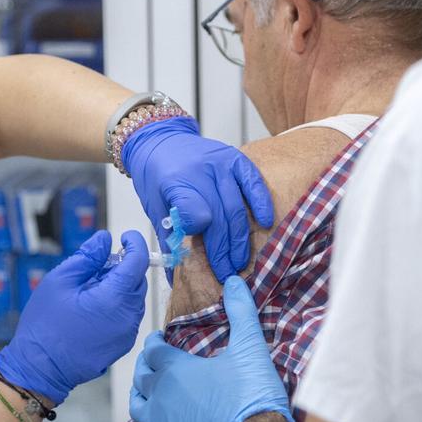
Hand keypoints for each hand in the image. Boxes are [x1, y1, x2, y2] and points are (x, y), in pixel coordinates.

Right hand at [0, 230, 148, 405]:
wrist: (39, 368)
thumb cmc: (45, 324)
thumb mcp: (60, 280)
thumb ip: (88, 257)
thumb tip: (105, 239)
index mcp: (115, 298)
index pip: (138, 261)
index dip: (135, 243)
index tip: (124, 236)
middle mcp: (129, 316)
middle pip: (137, 280)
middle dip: (123, 267)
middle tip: (95, 267)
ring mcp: (128, 333)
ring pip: (134, 298)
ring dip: (119, 287)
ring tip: (89, 290)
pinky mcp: (122, 344)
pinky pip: (128, 316)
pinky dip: (117, 305)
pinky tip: (92, 308)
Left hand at [122, 118, 274, 281]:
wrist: (160, 141)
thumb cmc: (157, 179)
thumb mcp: (155, 207)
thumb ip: (168, 239)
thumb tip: (175, 280)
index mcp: (174, 181)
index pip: (192, 212)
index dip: (199, 237)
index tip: (202, 260)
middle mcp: (200, 170)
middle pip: (218, 217)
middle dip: (223, 251)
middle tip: (227, 275)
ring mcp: (221, 164)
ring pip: (236, 208)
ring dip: (240, 240)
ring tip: (241, 263)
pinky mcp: (236, 159)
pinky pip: (253, 183)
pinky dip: (261, 203)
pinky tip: (266, 223)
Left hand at [130, 276, 293, 421]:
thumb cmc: (252, 393)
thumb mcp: (250, 347)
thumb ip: (241, 311)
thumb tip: (234, 280)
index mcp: (175, 368)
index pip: (153, 350)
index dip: (154, 343)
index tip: (157, 339)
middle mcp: (160, 394)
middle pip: (141, 376)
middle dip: (145, 366)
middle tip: (151, 362)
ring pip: (136, 407)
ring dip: (139, 396)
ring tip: (146, 392)